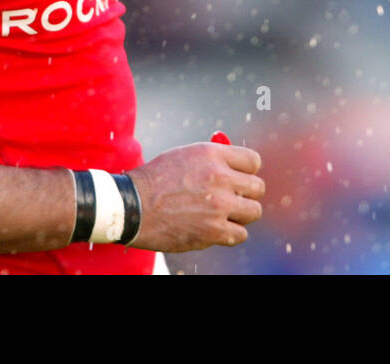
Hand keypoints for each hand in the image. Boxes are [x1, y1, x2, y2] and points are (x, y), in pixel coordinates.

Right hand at [124, 142, 264, 251]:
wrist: (132, 206)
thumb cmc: (155, 180)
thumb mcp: (184, 156)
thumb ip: (212, 160)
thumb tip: (235, 167)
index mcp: (213, 154)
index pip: (253, 161)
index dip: (247, 170)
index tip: (239, 178)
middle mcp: (220, 178)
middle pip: (258, 187)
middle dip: (246, 193)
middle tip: (233, 198)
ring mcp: (219, 206)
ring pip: (253, 212)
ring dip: (241, 214)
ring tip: (224, 214)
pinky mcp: (214, 231)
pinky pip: (240, 234)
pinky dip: (230, 233)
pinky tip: (215, 228)